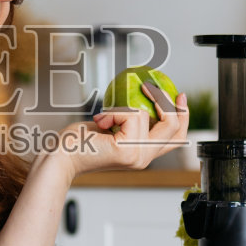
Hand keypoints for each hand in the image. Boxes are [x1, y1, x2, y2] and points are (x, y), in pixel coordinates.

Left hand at [58, 86, 188, 175]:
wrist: (60, 157)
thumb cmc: (79, 142)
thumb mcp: (112, 128)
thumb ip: (130, 122)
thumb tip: (146, 96)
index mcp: (143, 155)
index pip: (176, 138)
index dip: (184, 116)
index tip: (180, 96)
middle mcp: (144, 159)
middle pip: (173, 127)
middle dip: (166, 102)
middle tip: (150, 86)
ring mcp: (137, 156)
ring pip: (147, 115)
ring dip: (123, 108)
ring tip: (104, 117)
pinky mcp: (126, 150)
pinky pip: (132, 115)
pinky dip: (115, 111)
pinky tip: (100, 121)